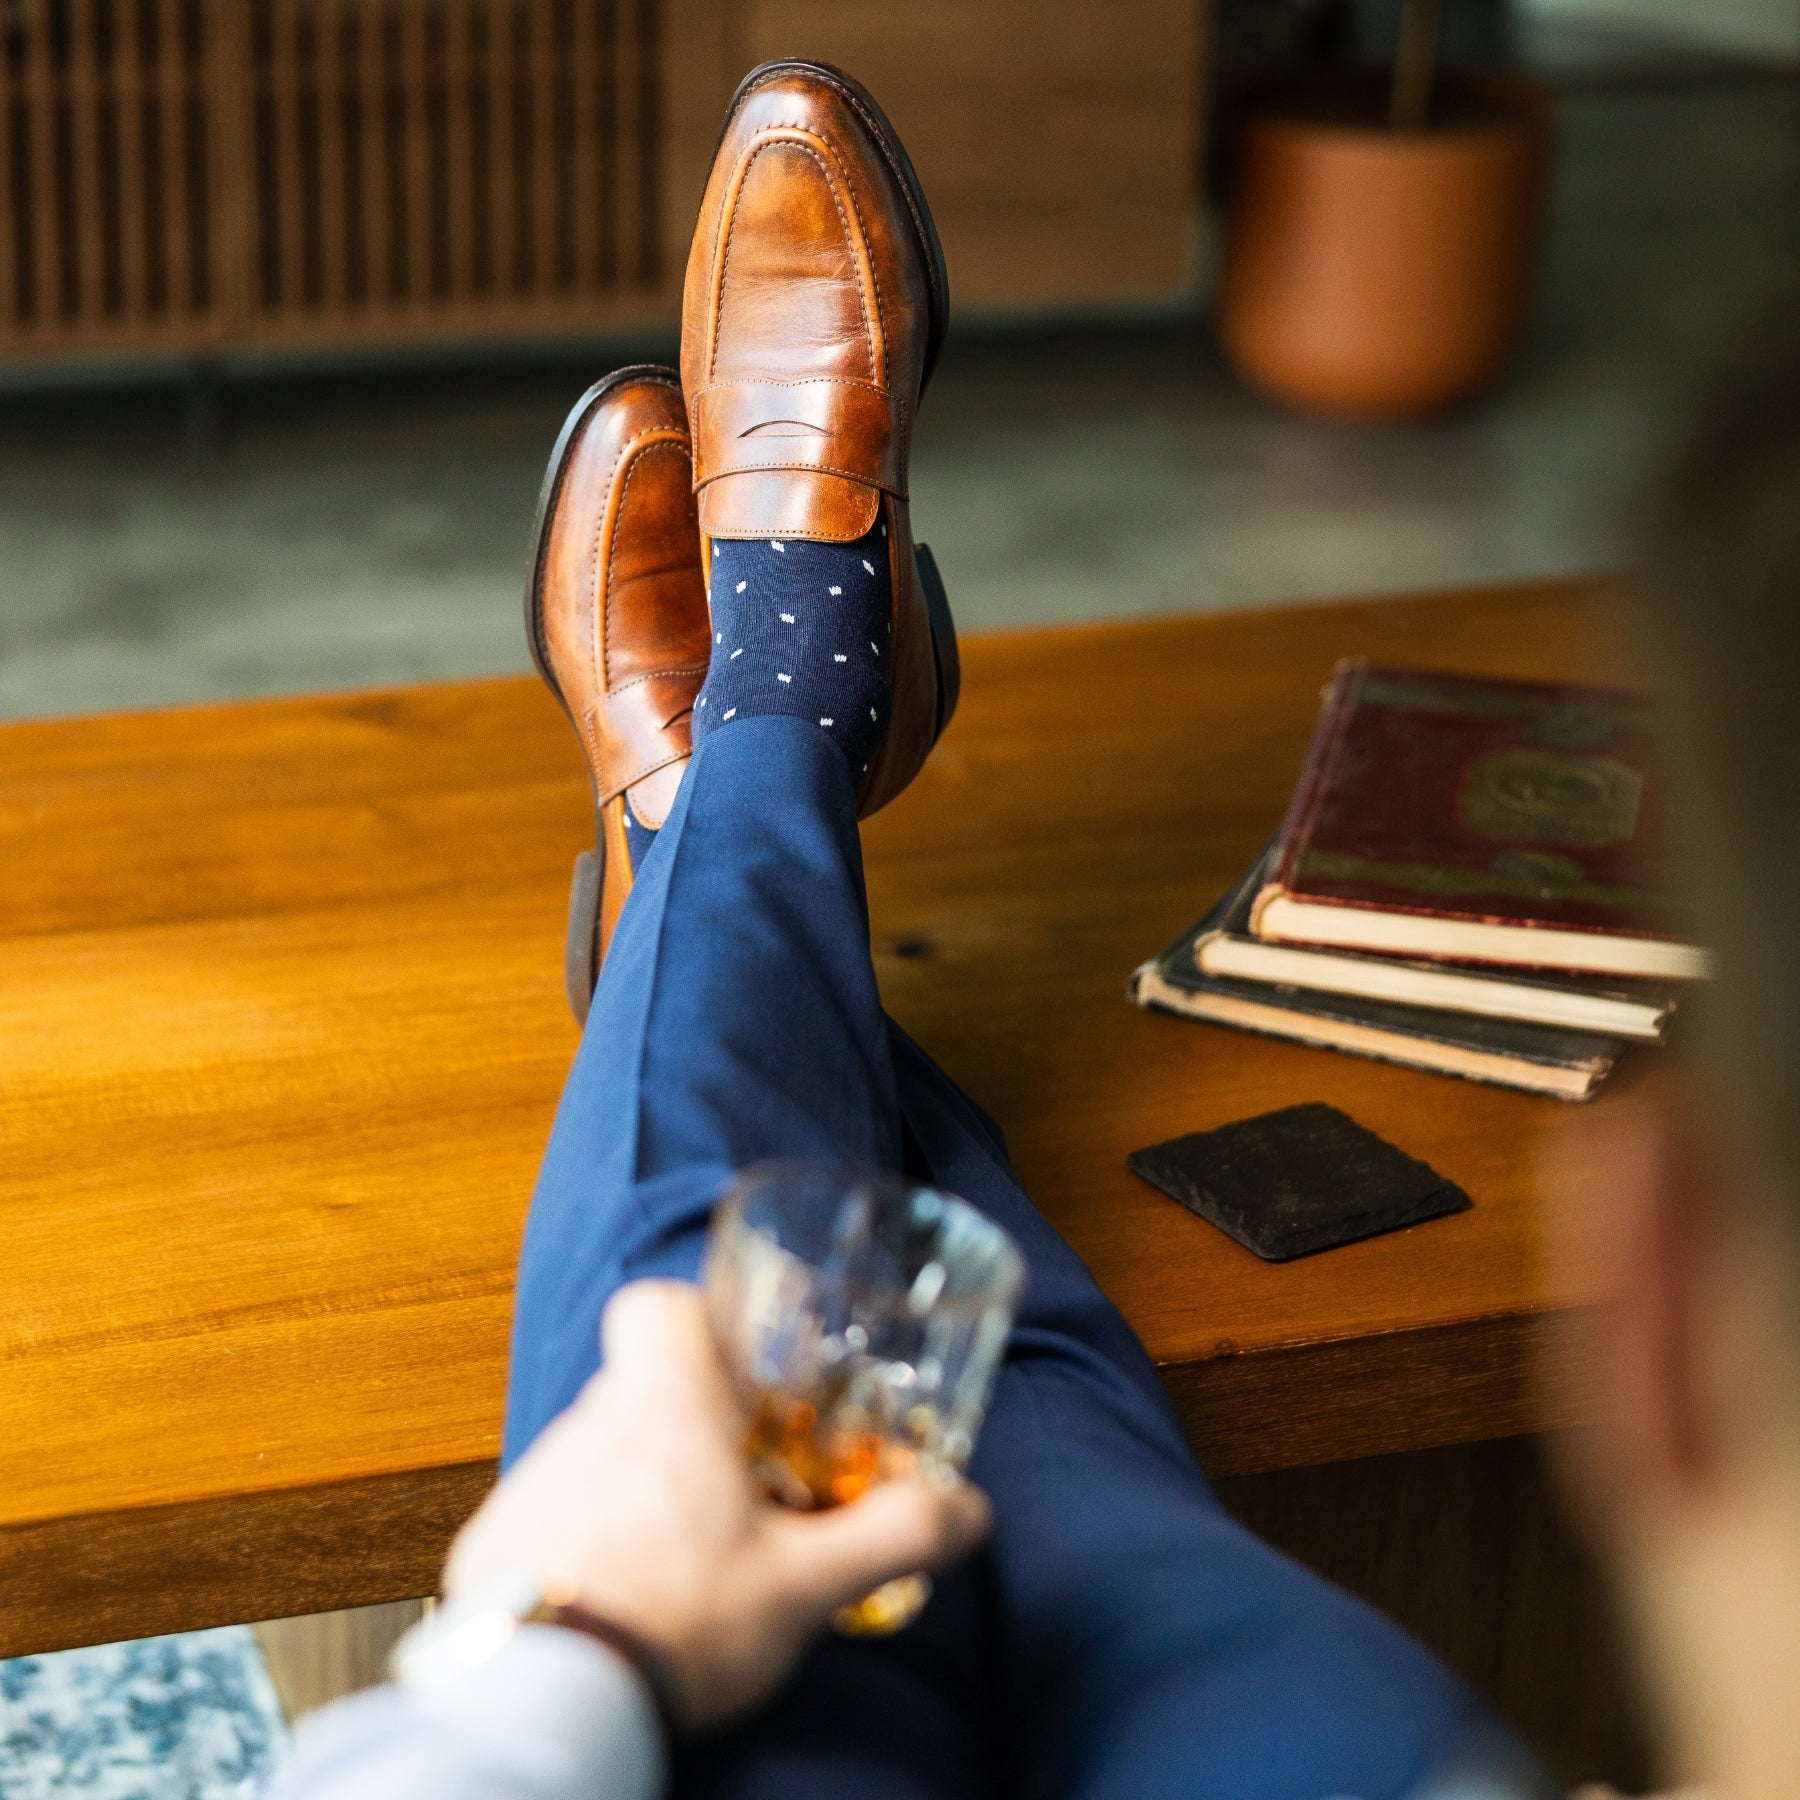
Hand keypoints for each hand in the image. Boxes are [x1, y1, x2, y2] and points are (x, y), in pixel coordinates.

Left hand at [445, 1279, 990, 1729]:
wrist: (545, 1703)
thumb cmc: (675, 1621)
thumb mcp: (805, 1584)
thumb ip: (893, 1534)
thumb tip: (966, 1509)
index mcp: (662, 1407)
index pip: (656, 1305)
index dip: (697, 1316)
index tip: (738, 1360)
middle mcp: (587, 1428)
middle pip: (640, 1388)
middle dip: (692, 1424)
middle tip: (743, 1484)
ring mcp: (534, 1485)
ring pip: (600, 1454)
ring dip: (643, 1487)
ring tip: (692, 1558)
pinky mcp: (494, 1547)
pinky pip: (553, 1517)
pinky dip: (592, 1542)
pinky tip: (631, 1597)